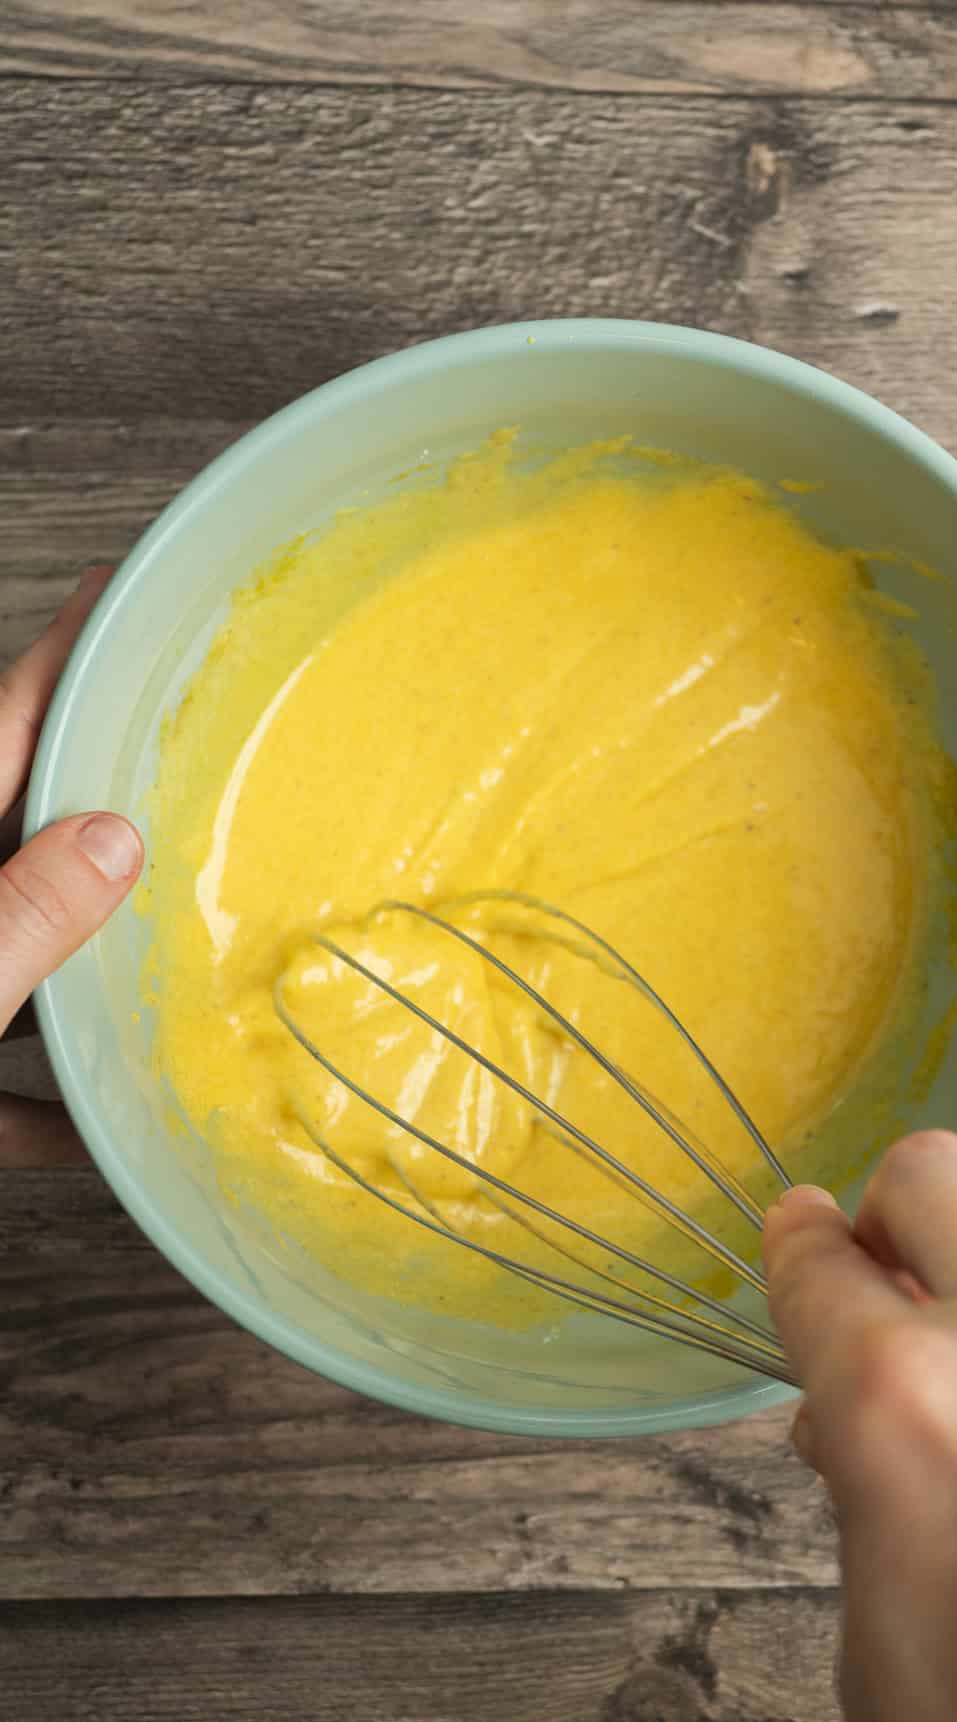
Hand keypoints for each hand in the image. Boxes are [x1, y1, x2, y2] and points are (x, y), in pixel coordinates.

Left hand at [0, 570, 142, 1163]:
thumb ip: (16, 918)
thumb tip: (112, 838)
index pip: (1, 732)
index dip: (58, 662)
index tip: (114, 595)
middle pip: (14, 833)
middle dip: (91, 803)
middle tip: (174, 762)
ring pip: (9, 948)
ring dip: (77, 953)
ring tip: (161, 935)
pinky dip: (33, 1100)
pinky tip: (84, 1126)